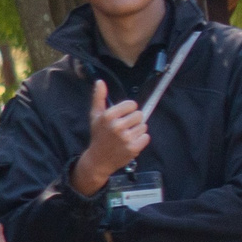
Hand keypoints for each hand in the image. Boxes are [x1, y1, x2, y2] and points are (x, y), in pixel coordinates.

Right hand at [70, 80, 149, 195]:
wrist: (98, 160)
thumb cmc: (98, 136)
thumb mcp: (95, 116)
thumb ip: (98, 98)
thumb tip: (100, 81)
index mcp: (108, 116)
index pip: (132, 104)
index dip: (129, 110)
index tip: (123, 116)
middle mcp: (117, 126)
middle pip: (139, 115)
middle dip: (134, 121)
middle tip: (124, 128)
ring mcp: (125, 138)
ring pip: (143, 126)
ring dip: (137, 131)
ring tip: (126, 136)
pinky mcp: (133, 148)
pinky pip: (146, 137)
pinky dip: (140, 140)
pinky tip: (130, 143)